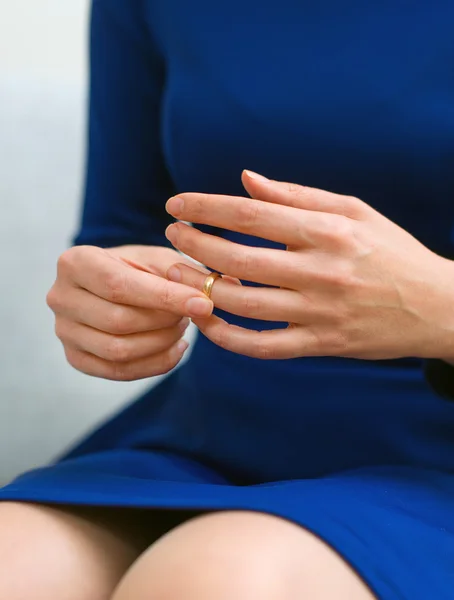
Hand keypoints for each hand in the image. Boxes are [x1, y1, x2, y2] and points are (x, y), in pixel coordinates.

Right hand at [47, 245, 213, 379]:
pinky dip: (156, 364)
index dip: (165, 298)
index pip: (120, 286)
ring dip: (161, 342)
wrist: (111, 285)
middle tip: (193, 313)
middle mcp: (59, 297)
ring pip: (118, 350)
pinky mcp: (76, 358)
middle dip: (164, 321)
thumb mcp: (160, 259)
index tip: (204, 304)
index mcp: (75, 262)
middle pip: (119, 321)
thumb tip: (223, 289)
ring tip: (182, 326)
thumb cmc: (140, 269)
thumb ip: (186, 273)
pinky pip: (118, 372)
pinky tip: (178, 348)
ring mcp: (64, 331)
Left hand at [164, 171, 453, 360]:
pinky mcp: (320, 344)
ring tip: (178, 273)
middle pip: (236, 257)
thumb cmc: (392, 251)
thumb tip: (244, 180)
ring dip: (200, 287)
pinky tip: (206, 319)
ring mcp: (319, 312)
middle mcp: (320, 270)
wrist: (437, 306)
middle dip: (192, 244)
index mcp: (327, 230)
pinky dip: (226, 337)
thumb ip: (296, 196)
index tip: (176, 205)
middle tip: (172, 235)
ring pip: (241, 303)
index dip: (205, 207)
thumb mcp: (354, 211)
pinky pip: (262, 347)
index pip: (250, 214)